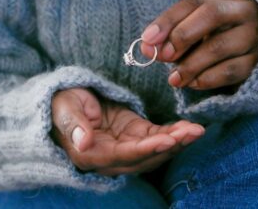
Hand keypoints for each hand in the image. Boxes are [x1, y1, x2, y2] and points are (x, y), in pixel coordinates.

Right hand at [51, 88, 204, 175]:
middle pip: (146, 158)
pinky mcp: (135, 134)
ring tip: (197, 130)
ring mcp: (125, 147)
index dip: (147, 149)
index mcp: (91, 155)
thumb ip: (74, 125)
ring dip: (177, 142)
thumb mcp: (63, 109)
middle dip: (171, 146)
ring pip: (156, 151)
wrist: (64, 100)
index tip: (167, 140)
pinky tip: (190, 128)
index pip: (124, 156)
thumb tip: (85, 142)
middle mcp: (111, 158)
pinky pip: (157, 137)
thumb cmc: (60, 104)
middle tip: (192, 133)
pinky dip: (174, 133)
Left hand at [140, 0, 257, 90]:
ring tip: (173, 78)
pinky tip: (192, 83)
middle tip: (163, 56)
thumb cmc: (217, 36)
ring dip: (190, 64)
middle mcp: (245, 11)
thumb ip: (170, 35)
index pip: (194, 2)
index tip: (147, 39)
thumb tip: (146, 47)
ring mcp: (255, 35)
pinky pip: (230, 70)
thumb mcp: (195, 29)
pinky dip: (207, 79)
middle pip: (212, 14)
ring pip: (220, 46)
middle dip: (182, 35)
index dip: (168, 20)